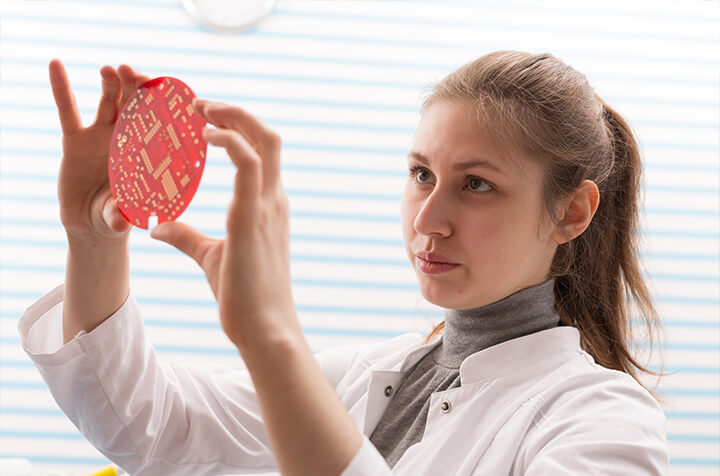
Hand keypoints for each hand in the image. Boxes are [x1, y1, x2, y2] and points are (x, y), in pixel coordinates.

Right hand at [50, 59, 150, 243]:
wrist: (92, 224)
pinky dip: (61, 87)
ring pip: (109, 102)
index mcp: (147, 153)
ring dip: (111, 83)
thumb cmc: (117, 218)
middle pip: (136, 105)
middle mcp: (127, 139)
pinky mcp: (75, 139)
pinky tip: (56, 66)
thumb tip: (120, 222)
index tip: (162, 88)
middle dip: (136, 86)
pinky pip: (68, 111)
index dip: (159, 105)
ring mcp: (102, 136)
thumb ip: (120, 215)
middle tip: (133, 71)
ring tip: (109, 69)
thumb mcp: (119, 217)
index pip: (157, 123)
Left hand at [150, 99, 298, 350]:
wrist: (263, 328)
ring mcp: (268, 206)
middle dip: (237, 113)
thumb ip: (185, 235)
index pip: (260, 152)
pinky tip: (203, 136)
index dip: (236, 128)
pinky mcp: (254, 217)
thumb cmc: (242, 295)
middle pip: (268, 136)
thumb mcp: (210, 256)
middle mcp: (273, 199)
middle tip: (202, 106)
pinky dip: (229, 141)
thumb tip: (156, 225)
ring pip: (263, 141)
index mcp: (267, 206)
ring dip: (233, 118)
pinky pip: (248, 164)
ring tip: (201, 109)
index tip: (205, 119)